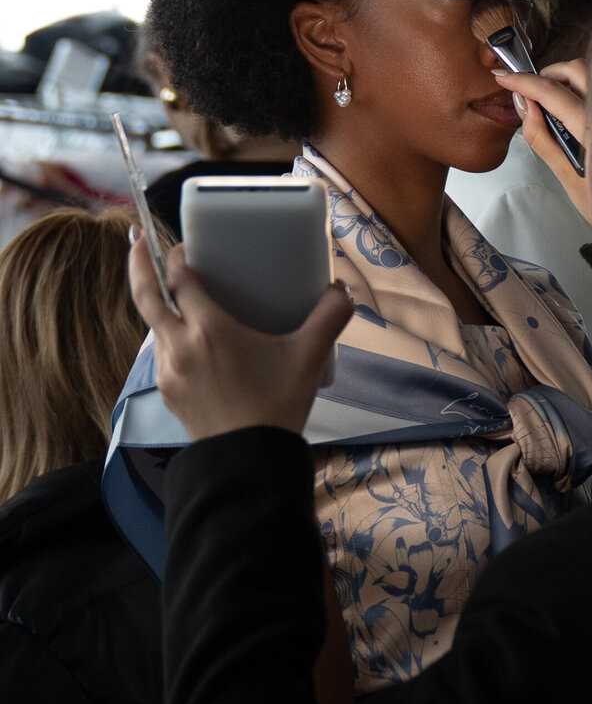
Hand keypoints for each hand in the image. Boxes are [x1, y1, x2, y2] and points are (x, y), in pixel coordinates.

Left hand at [128, 231, 353, 440]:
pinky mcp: (168, 394)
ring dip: (160, 309)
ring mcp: (169, 372)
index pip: (179, 280)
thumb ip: (330, 317)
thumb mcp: (310, 357)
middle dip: (139, 264)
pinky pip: (162, 356)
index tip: (184, 246)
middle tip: (139, 242)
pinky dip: (169, 340)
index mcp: (209, 329)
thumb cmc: (278, 406)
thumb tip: (340, 290)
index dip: (177, 257)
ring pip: (154, 329)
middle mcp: (180, 346)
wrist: (250, 461)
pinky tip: (188, 345)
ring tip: (176, 301)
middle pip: (146, 296)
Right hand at [492, 59, 591, 226]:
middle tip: (530, 91)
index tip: (504, 78)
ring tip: (552, 102)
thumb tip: (524, 106)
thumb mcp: (569, 181)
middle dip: (549, 74)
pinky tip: (576, 110)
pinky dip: (586, 90)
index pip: (554, 94)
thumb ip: (544, 140)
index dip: (525, 82)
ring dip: (568, 80)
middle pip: (578, 71)